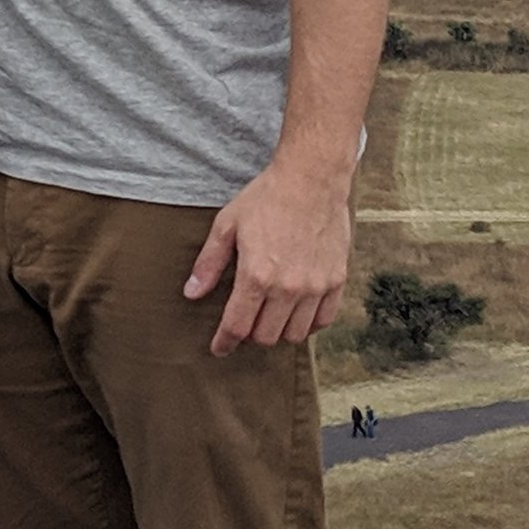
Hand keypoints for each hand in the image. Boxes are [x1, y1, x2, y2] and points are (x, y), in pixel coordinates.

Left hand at [184, 160, 351, 356]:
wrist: (311, 180)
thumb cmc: (266, 199)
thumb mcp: (227, 225)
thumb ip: (209, 263)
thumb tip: (191, 293)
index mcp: (256, 276)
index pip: (237, 326)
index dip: (224, 342)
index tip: (219, 348)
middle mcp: (288, 288)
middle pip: (266, 336)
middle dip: (250, 334)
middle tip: (244, 321)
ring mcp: (315, 287)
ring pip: (295, 334)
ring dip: (279, 330)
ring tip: (269, 315)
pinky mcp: (336, 281)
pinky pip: (323, 320)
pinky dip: (308, 323)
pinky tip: (297, 311)